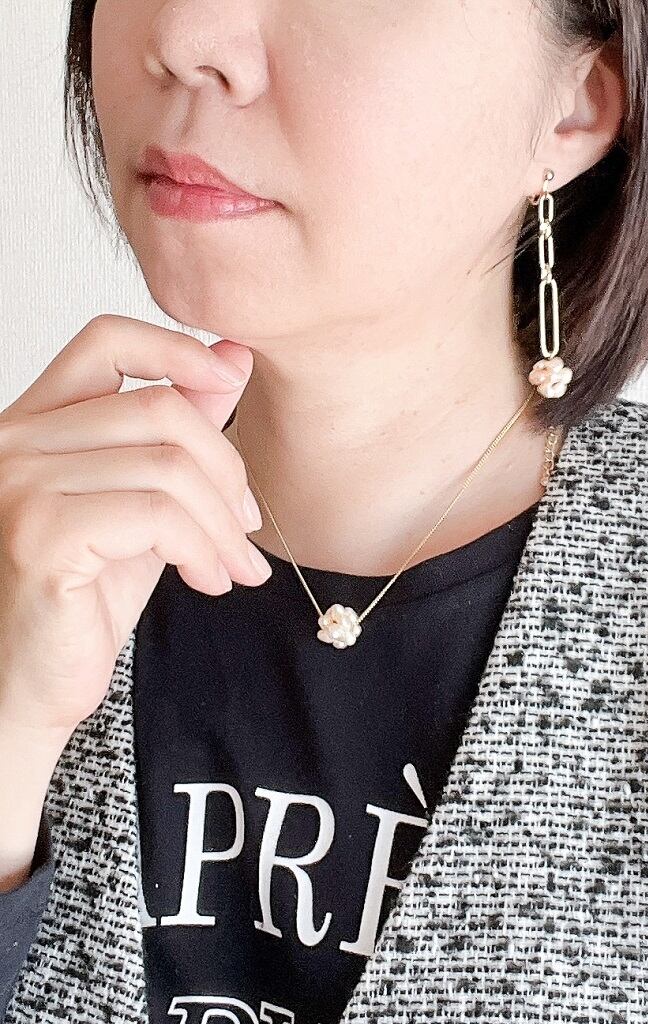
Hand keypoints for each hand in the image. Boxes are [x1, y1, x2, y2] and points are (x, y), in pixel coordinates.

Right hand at [0, 313, 270, 736]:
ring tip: (232, 567)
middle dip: (228, 470)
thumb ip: (180, 433)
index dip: (178, 347)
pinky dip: (203, 551)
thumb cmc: (88, 593)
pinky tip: (208, 582)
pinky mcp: (40, 535)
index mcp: (38, 421)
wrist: (34, 678)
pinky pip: (158, 517)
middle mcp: (17, 440)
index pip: (107, 340)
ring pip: (171, 468)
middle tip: (245, 530)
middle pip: (163, 409)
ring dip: (223, 526)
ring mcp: (21, 484)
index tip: (229, 379)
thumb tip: (233, 358)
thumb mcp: (147, 501)